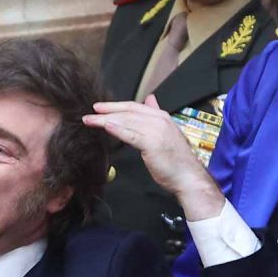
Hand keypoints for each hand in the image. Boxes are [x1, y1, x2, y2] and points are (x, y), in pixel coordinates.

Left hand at [83, 95, 223, 218]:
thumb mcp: (165, 132)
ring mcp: (156, 131)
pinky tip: (106, 127)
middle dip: (107, 111)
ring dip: (106, 120)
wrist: (188, 177)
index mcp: (161, 117)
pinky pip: (131, 135)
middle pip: (127, 112)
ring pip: (126, 121)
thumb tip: (150, 99)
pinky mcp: (152, 143)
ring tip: (90, 121)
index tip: (99, 107)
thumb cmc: (176, 159)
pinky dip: (117, 130)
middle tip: (89, 113)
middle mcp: (159, 120)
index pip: (134, 107)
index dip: (115, 105)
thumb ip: (155, 116)